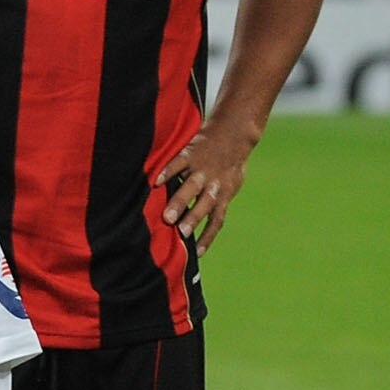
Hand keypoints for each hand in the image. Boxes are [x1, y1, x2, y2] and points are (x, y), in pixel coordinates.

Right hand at [158, 119, 258, 250]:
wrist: (234, 135)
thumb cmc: (229, 165)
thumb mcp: (230, 184)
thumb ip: (217, 201)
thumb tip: (206, 222)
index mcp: (222, 194)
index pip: (217, 219)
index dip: (208, 236)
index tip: (197, 253)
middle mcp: (213, 184)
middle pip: (203, 204)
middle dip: (192, 218)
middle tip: (180, 232)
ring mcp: (201, 169)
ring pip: (190, 187)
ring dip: (179, 202)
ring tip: (167, 215)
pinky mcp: (191, 154)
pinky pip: (178, 164)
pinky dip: (167, 172)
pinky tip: (155, 182)